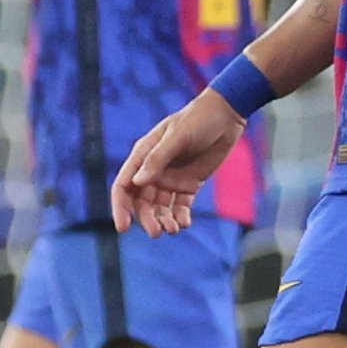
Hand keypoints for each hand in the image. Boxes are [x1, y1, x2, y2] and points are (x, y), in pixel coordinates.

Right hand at [111, 90, 246, 236]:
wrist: (226, 115)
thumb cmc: (198, 119)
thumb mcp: (177, 136)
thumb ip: (158, 158)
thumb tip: (136, 182)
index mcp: (143, 156)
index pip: (124, 185)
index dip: (120, 207)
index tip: (123, 227)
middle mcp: (154, 170)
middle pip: (142, 202)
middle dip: (147, 219)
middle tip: (157, 232)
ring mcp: (171, 178)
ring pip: (160, 208)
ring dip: (163, 221)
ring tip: (174, 229)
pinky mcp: (189, 184)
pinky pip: (180, 207)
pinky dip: (180, 217)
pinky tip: (185, 223)